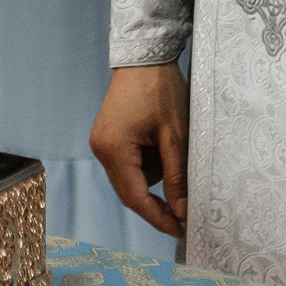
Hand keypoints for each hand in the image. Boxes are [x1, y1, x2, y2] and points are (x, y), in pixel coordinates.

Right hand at [90, 63, 188, 236]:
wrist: (145, 56)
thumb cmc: (159, 89)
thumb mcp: (175, 135)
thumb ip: (176, 176)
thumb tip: (182, 210)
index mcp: (114, 149)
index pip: (135, 197)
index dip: (158, 217)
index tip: (180, 229)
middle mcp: (101, 148)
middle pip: (129, 192)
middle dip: (157, 202)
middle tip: (184, 213)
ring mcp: (102, 142)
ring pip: (131, 178)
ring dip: (154, 176)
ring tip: (172, 150)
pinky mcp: (108, 136)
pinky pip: (128, 163)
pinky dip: (147, 162)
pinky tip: (161, 143)